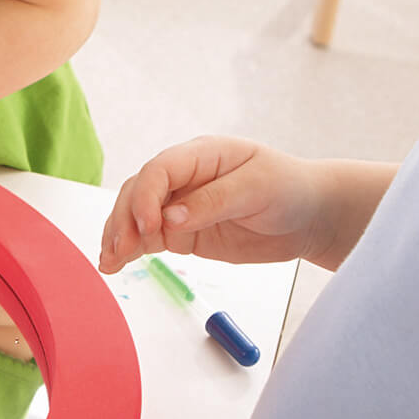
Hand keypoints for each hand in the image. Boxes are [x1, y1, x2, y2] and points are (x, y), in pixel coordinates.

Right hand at [98, 136, 326, 273]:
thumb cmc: (289, 189)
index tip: (149, 226)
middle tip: (121, 249)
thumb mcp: (257, 189)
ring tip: (109, 261)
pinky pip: (147, 238)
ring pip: (134, 215)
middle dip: (125, 220)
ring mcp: (179, 205)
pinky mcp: (181, 232)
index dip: (147, 196)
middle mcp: (182, 177)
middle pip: (138, 192)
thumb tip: (171, 219)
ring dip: (119, 236)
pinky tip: (114, 263)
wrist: (309, 216)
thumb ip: (213, 201)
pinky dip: (129, 250)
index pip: (159, 170)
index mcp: (200, 155)